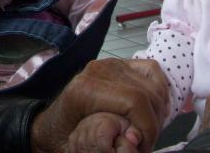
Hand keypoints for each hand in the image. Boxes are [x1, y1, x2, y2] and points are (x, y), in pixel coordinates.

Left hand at [31, 58, 167, 152]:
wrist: (50, 126)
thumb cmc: (62, 138)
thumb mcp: (79, 146)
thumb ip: (104, 144)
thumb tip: (134, 141)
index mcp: (86, 90)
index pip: (135, 101)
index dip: (148, 127)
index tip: (144, 147)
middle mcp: (99, 71)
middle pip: (147, 93)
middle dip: (154, 123)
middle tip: (146, 144)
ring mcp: (110, 64)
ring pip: (152, 83)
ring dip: (158, 110)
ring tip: (148, 130)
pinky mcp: (118, 64)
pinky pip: (150, 70)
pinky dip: (159, 90)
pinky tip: (154, 110)